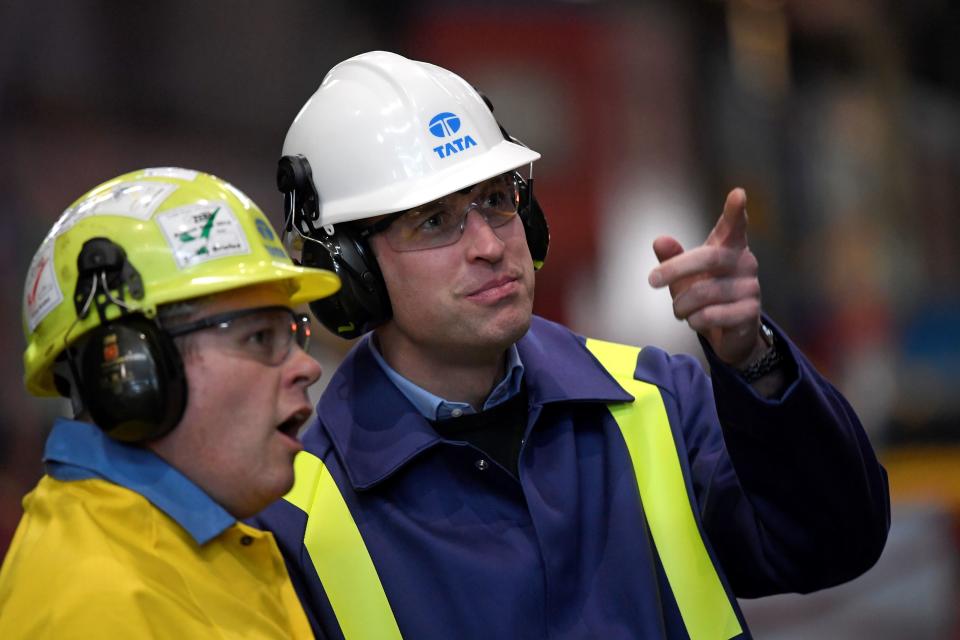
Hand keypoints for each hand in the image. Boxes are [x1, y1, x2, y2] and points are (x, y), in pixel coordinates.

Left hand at [647, 188, 763, 366]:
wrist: (730, 333)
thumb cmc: (705, 295)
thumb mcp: (685, 276)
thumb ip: (672, 258)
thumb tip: (659, 240)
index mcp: (730, 247)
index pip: (734, 226)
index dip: (735, 211)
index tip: (738, 193)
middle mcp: (745, 263)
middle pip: (708, 258)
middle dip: (675, 269)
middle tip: (651, 280)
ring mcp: (751, 287)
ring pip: (704, 293)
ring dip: (681, 305)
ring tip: (679, 310)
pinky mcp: (751, 312)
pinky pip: (711, 315)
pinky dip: (694, 320)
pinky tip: (696, 321)